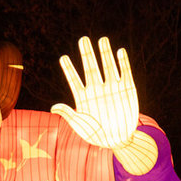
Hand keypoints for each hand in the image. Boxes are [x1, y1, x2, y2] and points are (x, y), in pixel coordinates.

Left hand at [52, 36, 139, 150]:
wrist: (119, 140)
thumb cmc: (97, 135)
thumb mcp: (80, 125)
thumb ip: (68, 114)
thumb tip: (53, 107)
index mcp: (83, 97)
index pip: (74, 80)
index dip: (69, 69)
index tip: (63, 58)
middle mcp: (96, 89)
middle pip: (90, 68)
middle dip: (87, 54)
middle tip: (83, 40)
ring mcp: (112, 87)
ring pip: (107, 66)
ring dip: (105, 53)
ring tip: (102, 40)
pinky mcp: (127, 88)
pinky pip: (124, 72)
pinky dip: (122, 63)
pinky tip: (119, 52)